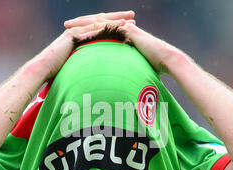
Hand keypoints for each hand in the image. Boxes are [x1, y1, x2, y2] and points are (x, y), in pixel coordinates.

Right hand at [30, 11, 135, 79]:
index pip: (100, 27)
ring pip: (98, 22)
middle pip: (101, 20)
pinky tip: (116, 27)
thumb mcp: (76, 66)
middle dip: (118, 17)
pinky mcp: (73, 34)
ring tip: (129, 19)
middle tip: (133, 15)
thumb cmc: (57, 72)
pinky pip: (91, 29)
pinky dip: (105, 27)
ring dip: (114, 20)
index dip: (114, 24)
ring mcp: (75, 30)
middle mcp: (79, 30)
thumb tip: (98, 74)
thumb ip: (87, 64)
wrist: (44, 69)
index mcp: (81, 36)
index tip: (128, 25)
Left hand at [64, 12, 180, 75]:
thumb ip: (126, 71)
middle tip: (66, 25)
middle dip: (80, 23)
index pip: (101, 30)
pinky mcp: (127, 30)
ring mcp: (125, 28)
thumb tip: (120, 83)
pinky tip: (81, 32)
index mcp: (122, 35)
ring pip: (99, 22)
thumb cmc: (154, 67)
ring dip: (83, 23)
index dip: (87, 31)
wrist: (166, 60)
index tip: (73, 34)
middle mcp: (122, 29)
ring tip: (68, 26)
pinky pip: (107, 28)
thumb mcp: (135, 68)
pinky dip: (93, 29)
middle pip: (97, 23)